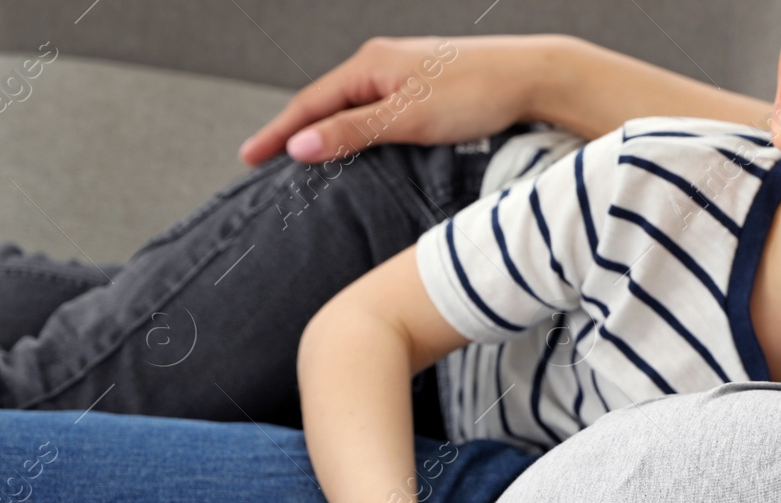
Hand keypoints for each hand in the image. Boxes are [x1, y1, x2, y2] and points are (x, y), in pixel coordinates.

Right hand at [239, 35, 567, 165]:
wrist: (533, 77)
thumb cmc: (477, 95)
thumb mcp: (408, 118)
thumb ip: (353, 132)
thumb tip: (299, 145)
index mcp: (369, 65)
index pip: (309, 104)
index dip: (277, 133)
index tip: (248, 158)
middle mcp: (381, 62)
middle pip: (325, 102)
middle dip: (293, 131)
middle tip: (263, 162)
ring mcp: (404, 72)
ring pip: (351, 105)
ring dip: (324, 130)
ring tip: (300, 159)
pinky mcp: (426, 85)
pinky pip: (375, 108)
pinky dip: (355, 127)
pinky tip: (355, 142)